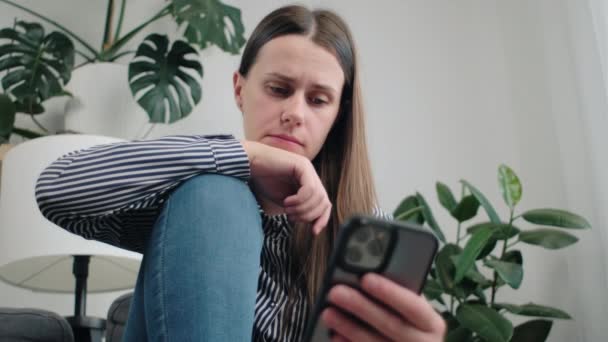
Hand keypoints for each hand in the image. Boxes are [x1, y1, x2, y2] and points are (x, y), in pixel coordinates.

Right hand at [241, 140, 330, 233]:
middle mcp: (311, 175)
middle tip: (290, 217)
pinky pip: (310, 189)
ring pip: (318, 197)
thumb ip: (300, 210)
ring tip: (286, 209)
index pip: (325, 204)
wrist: (249, 164)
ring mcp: (308, 169)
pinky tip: (286, 201)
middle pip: (323, 202)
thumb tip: (315, 225)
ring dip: (302, 209)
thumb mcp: (285, 202)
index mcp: (309, 184)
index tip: (313, 232)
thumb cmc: (263, 182)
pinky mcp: (302, 165)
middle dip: (308, 216)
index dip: (322, 219)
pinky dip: (299, 200)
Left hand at [321, 273, 445, 340]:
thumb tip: (366, 271)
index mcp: (432, 324)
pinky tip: (335, 336)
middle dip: (361, 307)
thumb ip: (396, 291)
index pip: (413, 306)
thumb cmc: (407, 323)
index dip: (390, 292)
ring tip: (328, 312)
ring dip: (349, 328)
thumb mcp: (409, 308)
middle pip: (391, 325)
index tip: (366, 278)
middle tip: (336, 292)